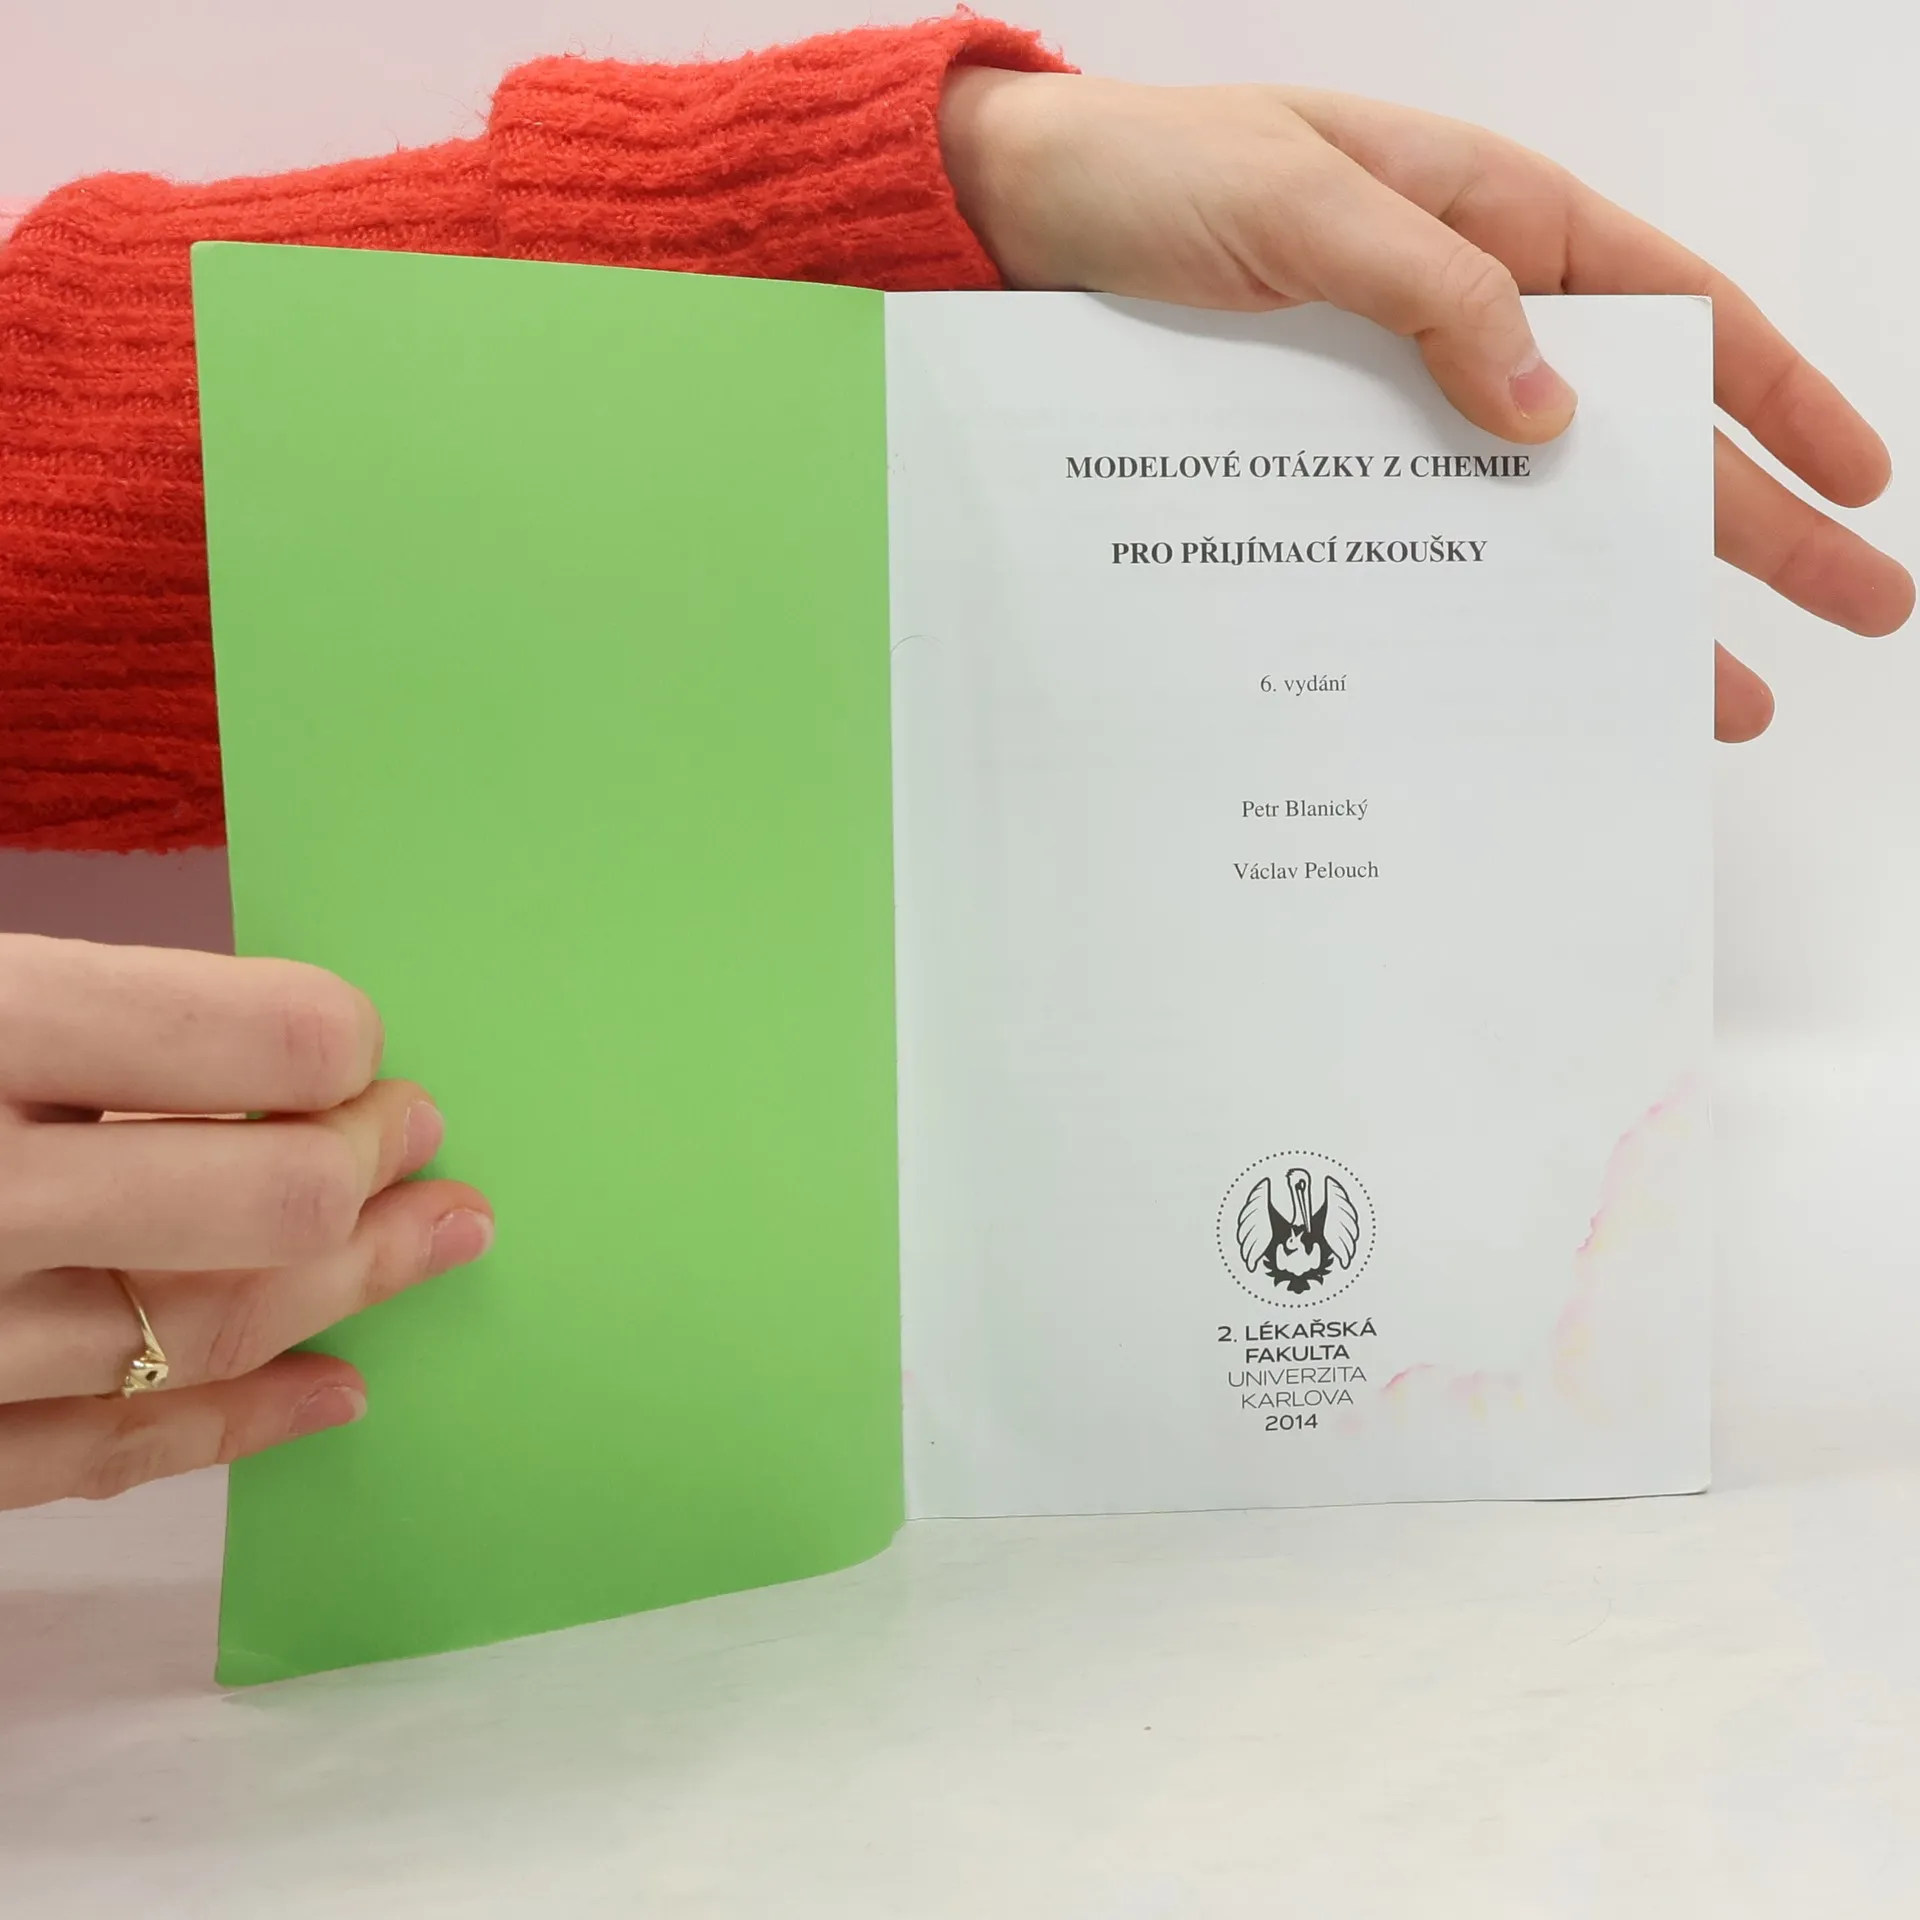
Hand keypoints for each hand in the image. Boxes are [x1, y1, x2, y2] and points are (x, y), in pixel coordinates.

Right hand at [0, 935, 492, 1509]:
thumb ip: (98, 1019)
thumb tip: (285, 1052)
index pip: (267, 1043)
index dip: (340, 1048)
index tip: (360, 1052)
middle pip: (273, 1201)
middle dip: (371, 1169)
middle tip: (423, 1142)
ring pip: (215, 1332)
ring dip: (352, 1289)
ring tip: (443, 1241)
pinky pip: (111, 1451)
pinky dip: (240, 1424)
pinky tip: (335, 1393)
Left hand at [941, 71, 1913, 741]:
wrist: (1012, 228)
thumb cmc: (1153, 176)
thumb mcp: (1304, 207)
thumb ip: (1434, 292)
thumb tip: (1554, 409)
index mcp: (1491, 218)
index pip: (1676, 311)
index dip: (1777, 395)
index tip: (1859, 482)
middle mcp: (1462, 312)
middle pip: (1638, 429)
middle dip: (1750, 523)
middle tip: (1855, 612)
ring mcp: (1394, 394)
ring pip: (1540, 502)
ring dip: (1626, 594)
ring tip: (1716, 694)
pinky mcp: (1320, 452)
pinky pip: (1429, 528)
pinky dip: (1485, 594)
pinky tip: (1526, 667)